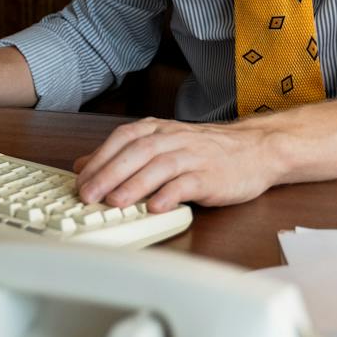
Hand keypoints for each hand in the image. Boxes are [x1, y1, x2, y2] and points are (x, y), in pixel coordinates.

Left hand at [73, 117, 280, 212]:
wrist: (255, 150)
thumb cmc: (206, 150)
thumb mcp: (163, 144)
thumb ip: (124, 154)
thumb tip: (83, 165)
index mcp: (159, 130)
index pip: (123, 139)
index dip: (100, 158)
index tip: (80, 180)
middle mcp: (174, 139)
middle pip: (137, 152)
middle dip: (110, 174)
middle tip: (89, 195)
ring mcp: (194, 156)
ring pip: (160, 166)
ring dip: (135, 185)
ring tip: (116, 203)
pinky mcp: (212, 176)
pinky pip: (189, 184)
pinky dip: (171, 195)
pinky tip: (156, 207)